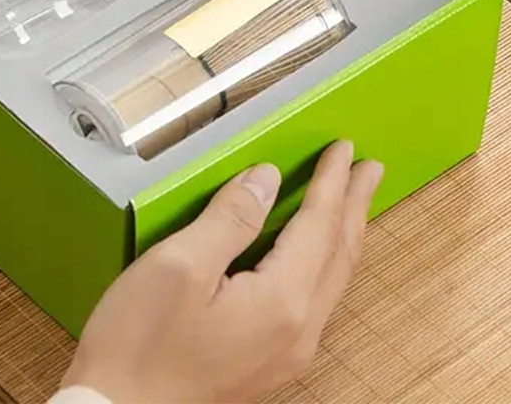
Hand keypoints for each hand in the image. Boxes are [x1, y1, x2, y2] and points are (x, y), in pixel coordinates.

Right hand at [63, 141, 383, 403]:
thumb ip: (230, 217)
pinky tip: (315, 253)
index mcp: (281, 302)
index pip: (319, 226)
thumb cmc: (140, 344)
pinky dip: (324, 262)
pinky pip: (315, 300)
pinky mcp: (268, 362)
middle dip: (354, 206)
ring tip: (352, 203)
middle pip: (338, 254)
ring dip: (344, 234)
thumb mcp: (180, 264)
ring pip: (331, 279)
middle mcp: (297, 332)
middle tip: (370, 168)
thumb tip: (266, 180)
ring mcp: (286, 353)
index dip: (331, 182)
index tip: (344, 148)